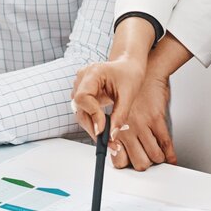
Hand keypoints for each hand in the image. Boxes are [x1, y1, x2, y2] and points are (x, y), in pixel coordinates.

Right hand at [71, 54, 171, 169]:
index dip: (92, 115)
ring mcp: (81, 87)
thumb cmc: (130, 74)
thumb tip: (112, 136)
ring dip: (94, 129)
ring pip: (81, 114)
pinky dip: (95, 124)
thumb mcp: (129, 94)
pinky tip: (107, 133)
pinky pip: (85, 113)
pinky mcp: (84, 95)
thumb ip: (120, 115)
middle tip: (110, 145)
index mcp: (92, 73)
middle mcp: (82, 79)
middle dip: (94, 128)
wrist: (128, 65)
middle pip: (80, 109)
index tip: (104, 130)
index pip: (83, 97)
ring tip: (112, 143)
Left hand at [105, 71, 173, 169]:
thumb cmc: (131, 92)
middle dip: (144, 164)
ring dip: (158, 159)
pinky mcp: (157, 119)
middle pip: (139, 163)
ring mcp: (143, 125)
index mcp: (116, 128)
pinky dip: (170, 155)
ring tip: (157, 156)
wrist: (146, 72)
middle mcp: (128, 129)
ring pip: (154, 156)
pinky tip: (171, 159)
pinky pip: (166, 144)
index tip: (131, 162)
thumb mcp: (118, 113)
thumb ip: (117, 132)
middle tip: (146, 160)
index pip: (119, 160)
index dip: (126, 164)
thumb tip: (119, 153)